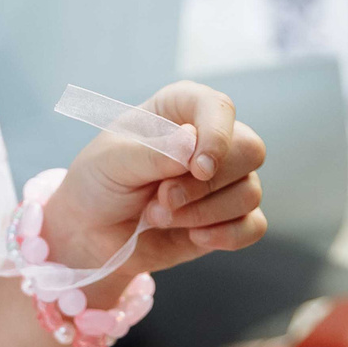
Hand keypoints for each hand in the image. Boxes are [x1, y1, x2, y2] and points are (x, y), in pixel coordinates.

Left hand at [44, 80, 266, 281]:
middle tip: (163, 199)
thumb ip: (152, 152)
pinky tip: (193, 237)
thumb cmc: (100, 182)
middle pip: (249, 150)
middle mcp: (210, 139)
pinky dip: (226, 236)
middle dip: (205, 186)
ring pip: (249, 192)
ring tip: (157, 217)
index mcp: (180, 109)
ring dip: (202, 214)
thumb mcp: (112, 162)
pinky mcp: (229, 216)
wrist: (93, 231)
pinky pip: (254, 225)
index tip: (197, 169)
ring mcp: (224, 179)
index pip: (219, 108)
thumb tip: (192, 142)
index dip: (217, 137)